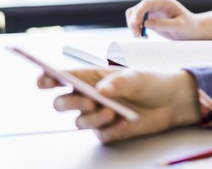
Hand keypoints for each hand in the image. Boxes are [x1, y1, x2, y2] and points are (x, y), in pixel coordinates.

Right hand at [37, 68, 199, 143]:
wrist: (169, 102)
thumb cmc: (149, 83)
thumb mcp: (136, 77)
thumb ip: (119, 82)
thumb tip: (102, 91)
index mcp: (92, 78)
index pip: (64, 78)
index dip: (48, 78)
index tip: (42, 79)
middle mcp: (89, 97)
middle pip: (62, 102)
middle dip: (70, 102)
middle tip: (88, 100)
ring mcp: (96, 115)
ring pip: (78, 121)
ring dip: (92, 118)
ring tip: (111, 112)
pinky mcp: (107, 131)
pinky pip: (100, 134)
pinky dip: (110, 129)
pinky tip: (123, 122)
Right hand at [126, 0, 199, 38]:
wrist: (192, 30)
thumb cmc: (189, 26)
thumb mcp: (179, 26)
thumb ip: (164, 24)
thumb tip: (146, 23)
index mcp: (164, 1)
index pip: (146, 3)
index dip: (139, 12)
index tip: (135, 24)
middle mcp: (155, 3)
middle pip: (136, 9)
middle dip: (134, 22)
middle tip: (139, 36)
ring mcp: (151, 10)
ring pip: (133, 15)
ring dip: (133, 26)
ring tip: (142, 37)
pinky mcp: (149, 18)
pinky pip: (136, 22)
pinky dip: (136, 29)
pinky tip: (145, 36)